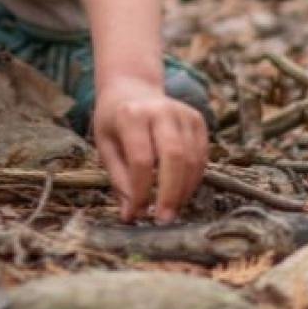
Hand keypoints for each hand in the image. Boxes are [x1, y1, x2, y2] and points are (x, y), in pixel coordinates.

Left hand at [93, 74, 209, 222]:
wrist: (132, 89)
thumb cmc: (115, 122)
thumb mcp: (106, 146)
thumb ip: (119, 179)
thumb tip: (131, 214)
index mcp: (131, 115)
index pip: (141, 160)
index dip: (141, 191)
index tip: (137, 213)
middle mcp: (161, 110)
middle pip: (174, 157)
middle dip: (170, 193)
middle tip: (163, 219)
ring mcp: (183, 113)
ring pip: (192, 159)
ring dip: (183, 191)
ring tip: (170, 210)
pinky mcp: (198, 119)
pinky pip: (201, 156)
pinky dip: (194, 179)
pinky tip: (181, 193)